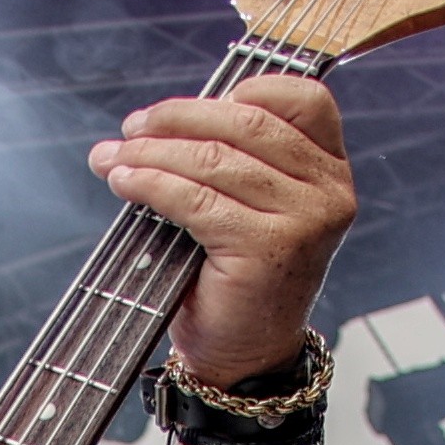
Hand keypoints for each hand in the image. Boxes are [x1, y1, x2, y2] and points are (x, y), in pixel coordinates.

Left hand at [100, 74, 352, 382]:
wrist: (243, 358)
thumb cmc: (237, 279)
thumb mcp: (248, 206)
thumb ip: (232, 156)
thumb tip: (162, 117)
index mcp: (331, 172)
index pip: (303, 100)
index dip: (244, 87)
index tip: (187, 108)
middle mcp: (328, 192)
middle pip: (246, 123)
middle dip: (176, 118)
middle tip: (131, 128)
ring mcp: (305, 220)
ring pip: (215, 160)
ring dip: (151, 153)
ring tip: (113, 157)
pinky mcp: (269, 246)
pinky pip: (196, 199)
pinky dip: (151, 184)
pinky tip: (125, 183)